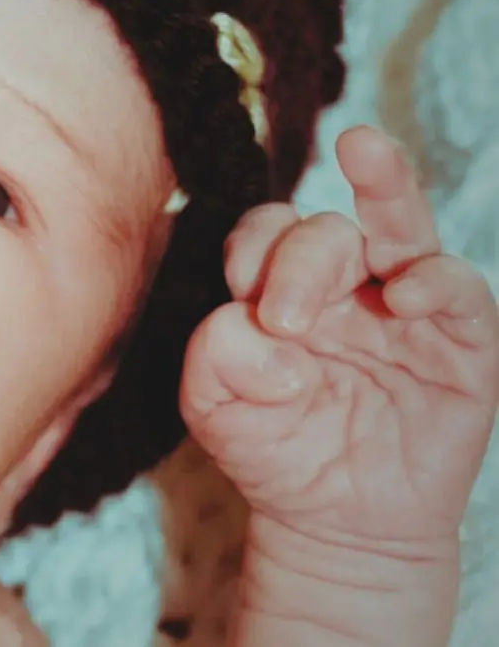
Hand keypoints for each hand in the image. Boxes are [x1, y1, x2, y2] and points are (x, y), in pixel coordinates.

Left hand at [181, 125, 498, 548]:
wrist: (338, 524)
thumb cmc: (273, 450)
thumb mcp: (217, 409)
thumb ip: (213, 358)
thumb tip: (253, 328)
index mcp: (282, 286)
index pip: (265, 233)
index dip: (252, 247)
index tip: (240, 289)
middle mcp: (344, 283)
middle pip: (324, 228)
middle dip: (299, 257)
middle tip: (282, 317)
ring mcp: (405, 305)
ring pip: (401, 223)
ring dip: (384, 184)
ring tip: (362, 150)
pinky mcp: (461, 341)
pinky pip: (458, 287)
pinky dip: (436, 280)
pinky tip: (407, 296)